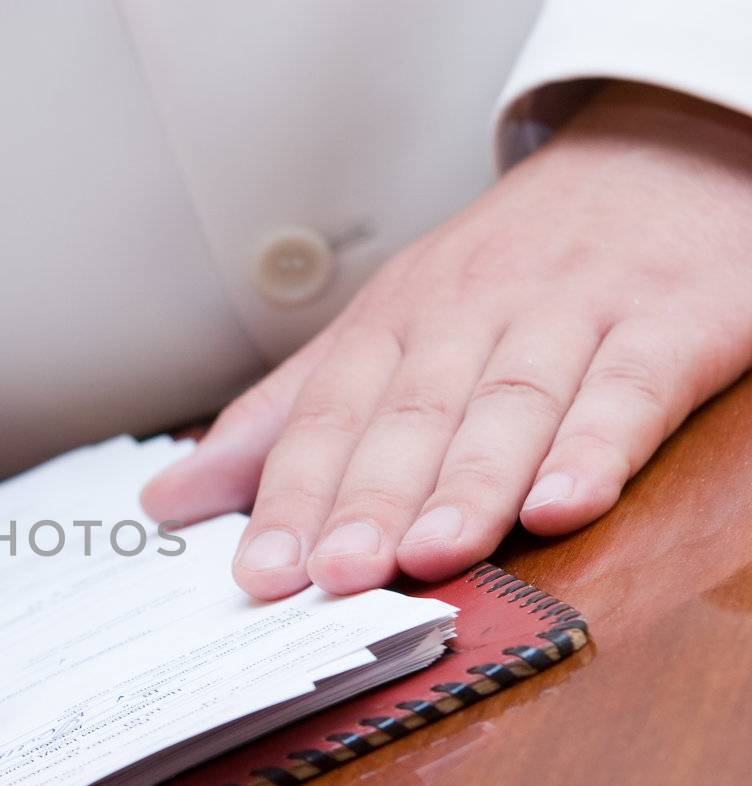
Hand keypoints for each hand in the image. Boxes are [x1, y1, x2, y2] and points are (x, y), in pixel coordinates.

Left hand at [143, 83, 751, 597]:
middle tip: (332, 574)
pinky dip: (595, 447)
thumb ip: (281, 422)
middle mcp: (471, 315)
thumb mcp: (383, 329)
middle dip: (368, 497)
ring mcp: (570, 316)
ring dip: (466, 483)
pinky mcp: (667, 325)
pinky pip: (628, 389)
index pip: (329, 414)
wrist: (654, 162)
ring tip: (427, 554)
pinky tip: (562, 504)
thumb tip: (167, 499)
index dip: (291, 493)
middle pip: (411, 414)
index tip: (260, 571)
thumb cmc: (503, 272)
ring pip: (510, 404)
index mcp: (394, 321)